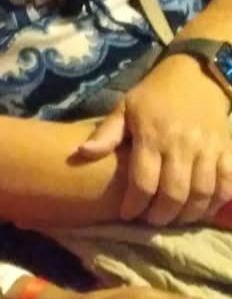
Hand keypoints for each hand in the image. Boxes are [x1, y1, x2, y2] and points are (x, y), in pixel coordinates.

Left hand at [74, 56, 231, 224]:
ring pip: (201, 194)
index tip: (127, 215)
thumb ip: (106, 134)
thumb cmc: (154, 96)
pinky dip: (216, 204)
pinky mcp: (228, 150)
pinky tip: (201, 211)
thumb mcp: (124, 108)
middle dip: (160, 215)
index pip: (143, 181)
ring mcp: (208, 148)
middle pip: (173, 193)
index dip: (134, 205)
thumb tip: (81, 154)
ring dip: (187, 215)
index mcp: (152, 134)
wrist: (197, 76)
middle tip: (150, 222)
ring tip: (173, 219)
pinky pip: (227, 185)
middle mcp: (181, 144)